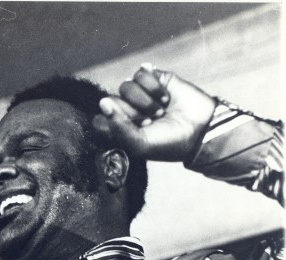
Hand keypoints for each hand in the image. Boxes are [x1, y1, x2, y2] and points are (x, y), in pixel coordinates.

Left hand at [93, 64, 215, 160]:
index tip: (133, 131)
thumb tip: (103, 102)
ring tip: (161, 111)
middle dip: (132, 112)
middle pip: (111, 101)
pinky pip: (140, 74)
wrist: (202, 129)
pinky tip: (165, 97)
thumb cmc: (169, 143)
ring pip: (125, 86)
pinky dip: (153, 86)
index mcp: (119, 129)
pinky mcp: (154, 79)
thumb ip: (118, 127)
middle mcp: (126, 111)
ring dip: (145, 101)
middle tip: (150, 122)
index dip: (112, 123)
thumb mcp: (140, 144)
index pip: (98, 120)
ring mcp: (139, 94)